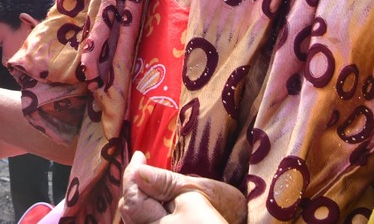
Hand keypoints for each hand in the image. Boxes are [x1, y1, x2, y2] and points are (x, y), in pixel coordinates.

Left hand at [118, 151, 245, 223]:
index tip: (139, 155)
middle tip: (142, 166)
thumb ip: (164, 183)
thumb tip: (138, 170)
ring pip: (135, 220)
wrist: (242, 222)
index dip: (133, 174)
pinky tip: (156, 202)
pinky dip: (145, 213)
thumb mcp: (195, 192)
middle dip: (133, 188)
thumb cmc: (224, 211)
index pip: (132, 198)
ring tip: (148, 182)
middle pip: (130, 212)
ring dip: (138, 201)